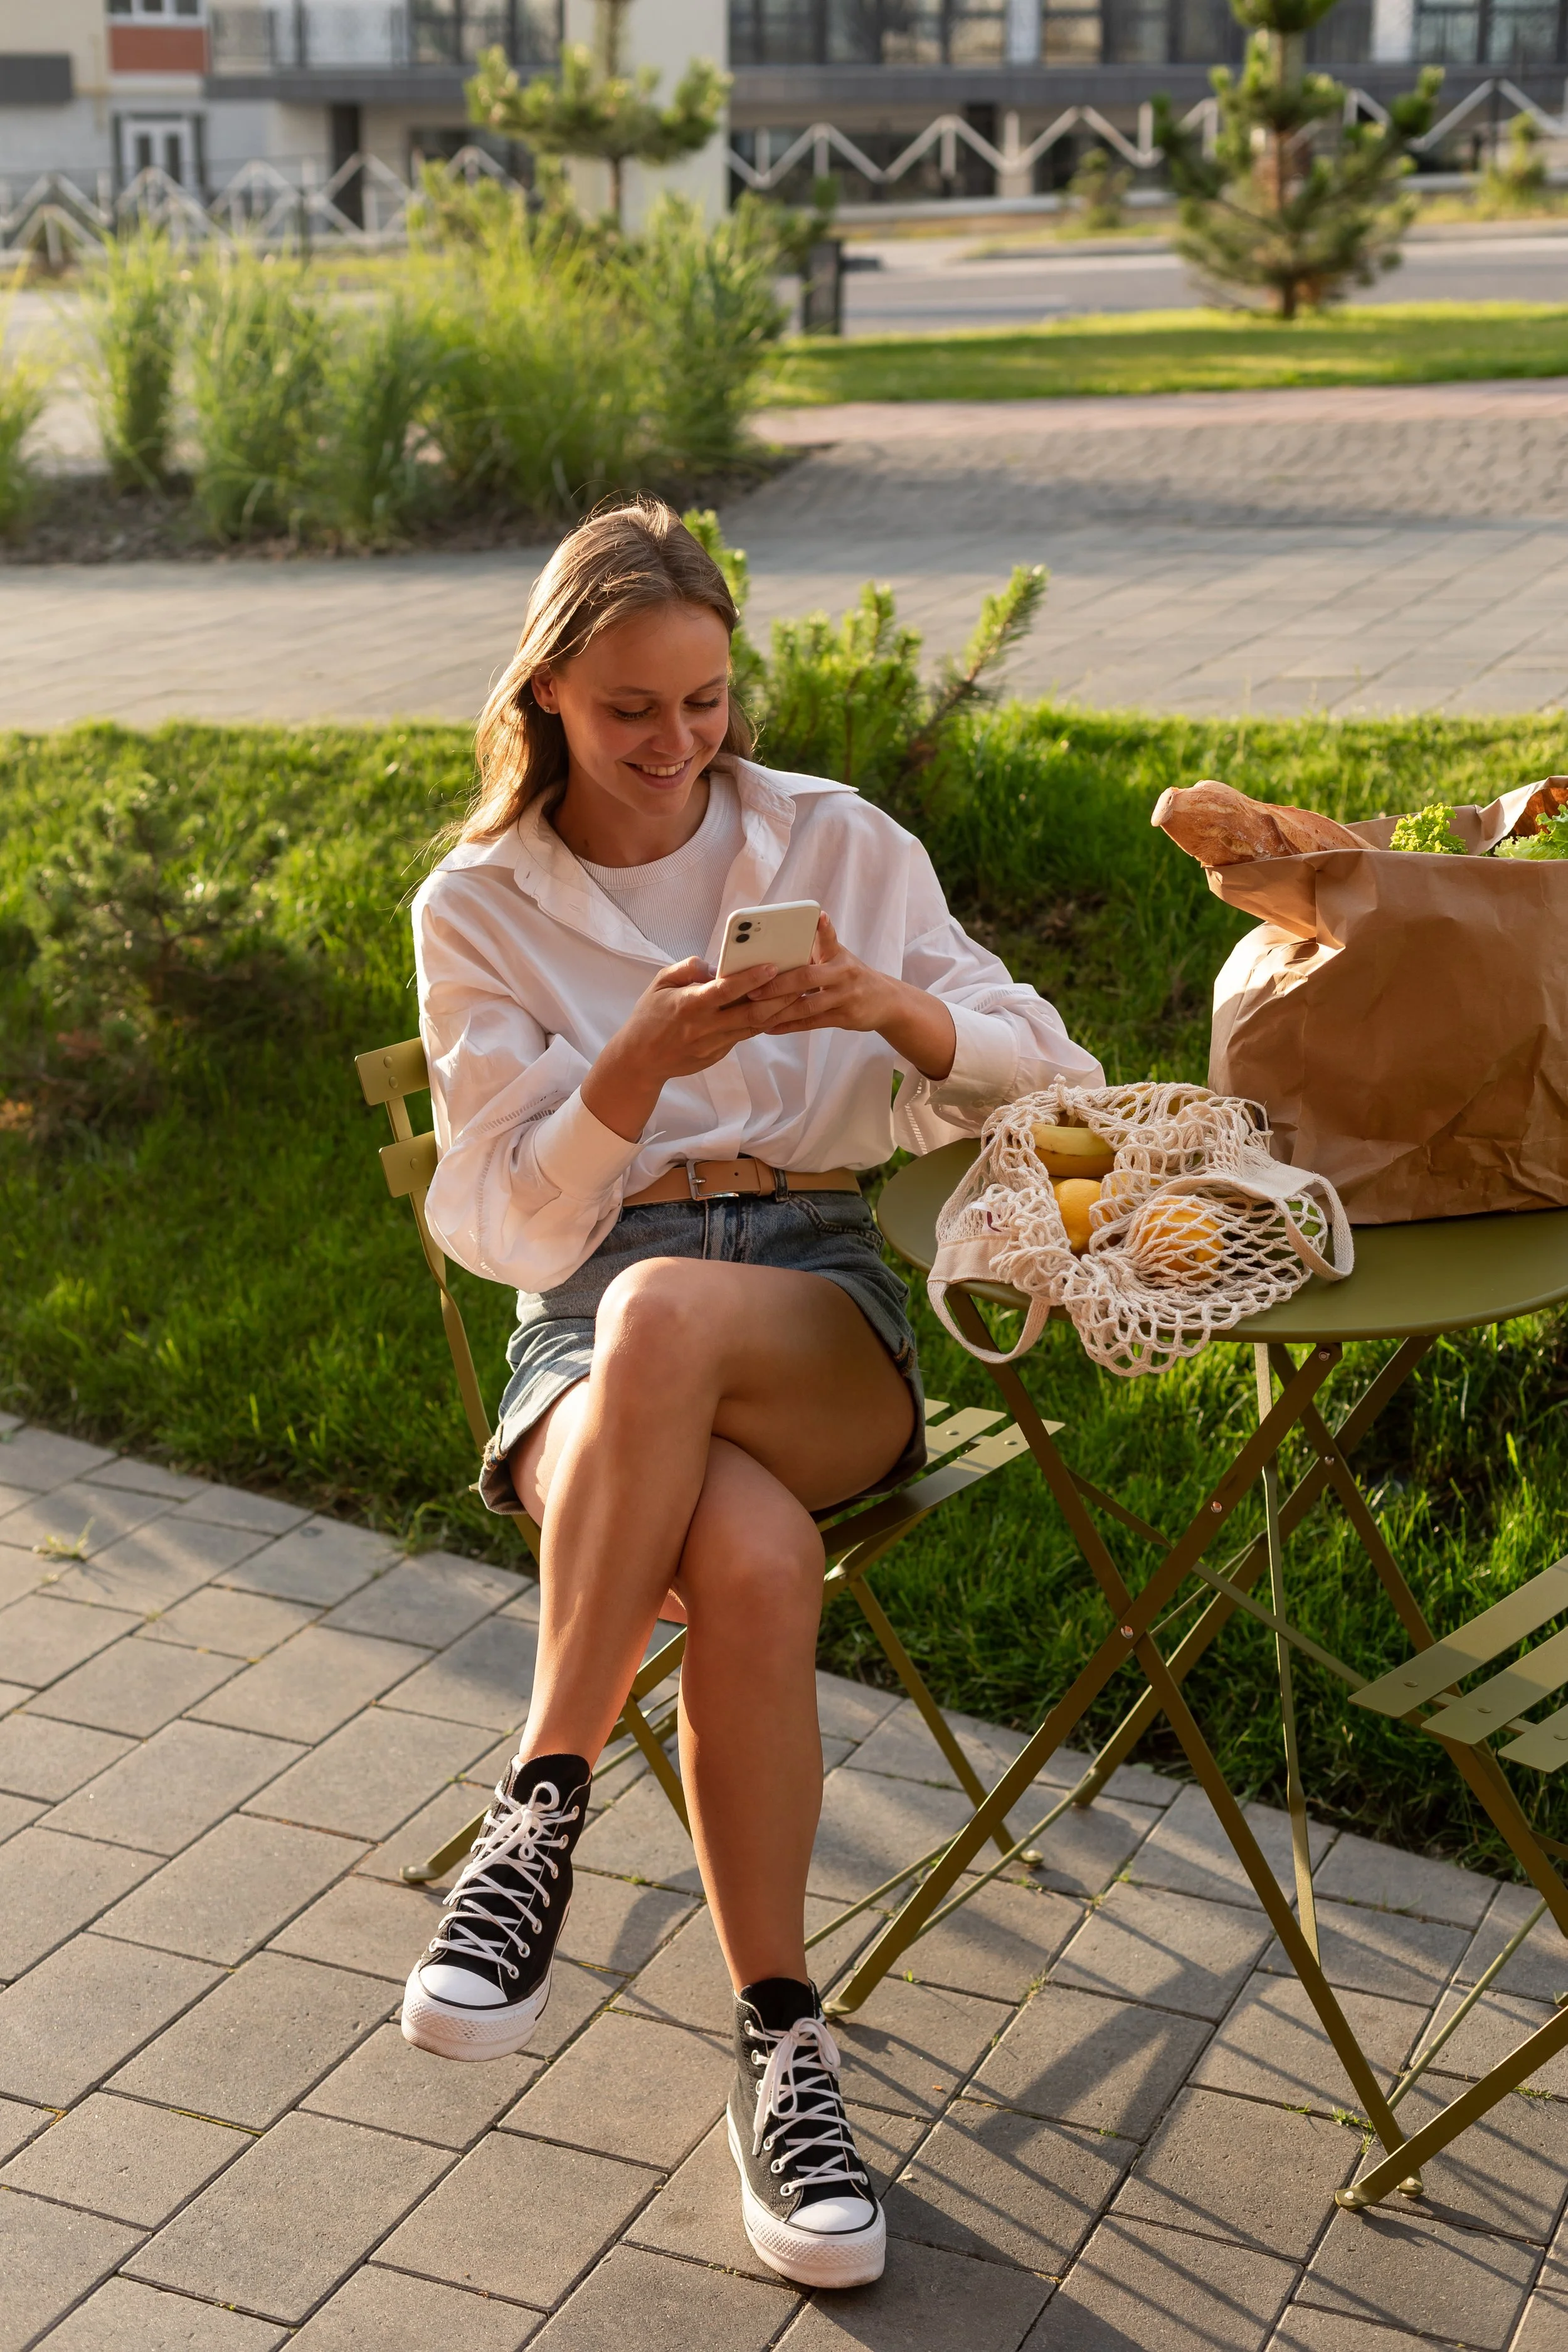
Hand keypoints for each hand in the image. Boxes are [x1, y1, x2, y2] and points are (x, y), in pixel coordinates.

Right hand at [582, 955, 812, 1142]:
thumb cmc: (649, 1016)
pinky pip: (745, 1035)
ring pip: (754, 1027)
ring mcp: (714, 1044)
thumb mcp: (659, 984)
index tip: (772, 966)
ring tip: (799, 992)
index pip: (725, 991)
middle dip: (779, 996)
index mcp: (689, 1005)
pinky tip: (779, 1008)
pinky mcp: (719, 1054)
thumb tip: (714, 965)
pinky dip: (764, 1022)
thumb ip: (686, 969)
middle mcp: (705, 1027)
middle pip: (751, 1013)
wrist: (640, 1060)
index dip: (750, 979)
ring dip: (779, 1010)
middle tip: (800, 978)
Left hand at [748, 915, 956, 1080]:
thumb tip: (774, 949)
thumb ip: (813, 952)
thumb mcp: (838, 958)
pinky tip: (770, 1027)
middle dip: (777, 985)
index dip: (824, 928)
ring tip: (754, 1013)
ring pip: (807, 1005)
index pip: (829, 938)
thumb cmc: (849, 976)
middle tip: (752, 990)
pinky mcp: (846, 1017)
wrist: (885, 1001)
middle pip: (806, 977)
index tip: (819, 917)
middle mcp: (843, 972)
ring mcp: (846, 996)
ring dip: (778, 1010)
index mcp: (837, 954)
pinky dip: (789, 1026)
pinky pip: (812, 1023)